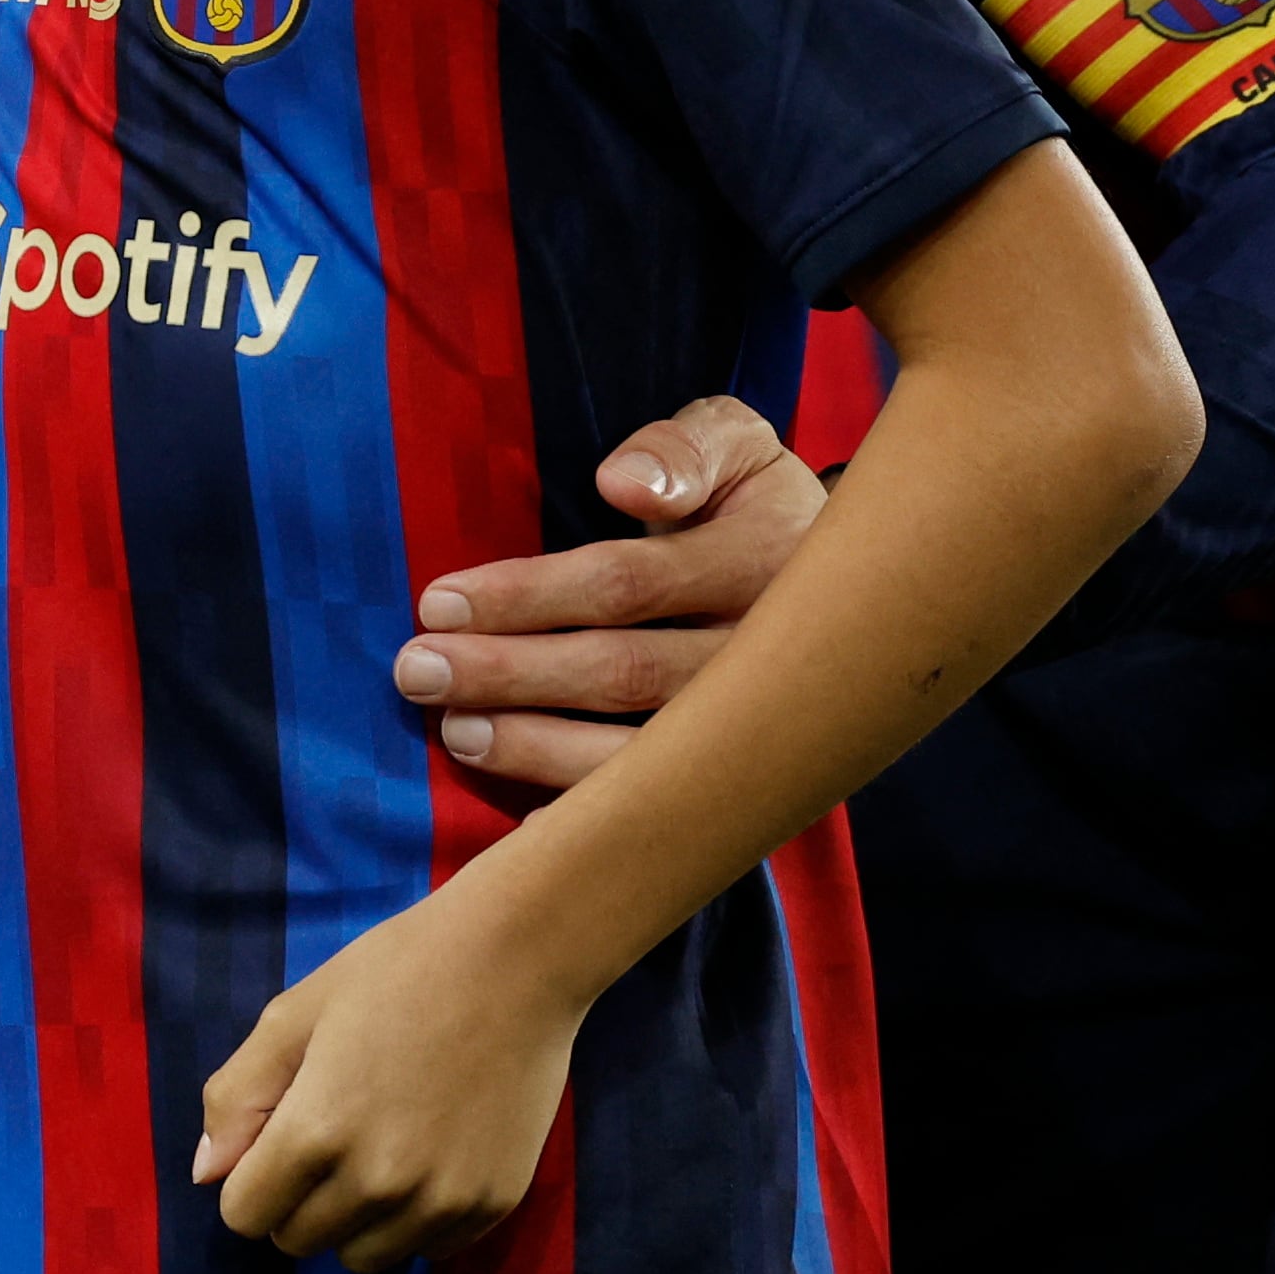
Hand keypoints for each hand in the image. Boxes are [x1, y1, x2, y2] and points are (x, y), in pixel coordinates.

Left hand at [195, 896, 581, 1272]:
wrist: (518, 958)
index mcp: (317, 1131)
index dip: (250, 1177)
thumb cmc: (397, 970)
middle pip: (298, 1241)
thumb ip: (237, 1097)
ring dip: (354, 1218)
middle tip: (332, 1132)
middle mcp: (377, 1181)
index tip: (278, 1138)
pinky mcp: (491, 1205)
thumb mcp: (295, 1014)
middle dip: (297, 1198)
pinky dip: (415, 1219)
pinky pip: (426, 1249)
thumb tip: (206, 1173)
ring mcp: (440, 1200)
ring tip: (380, 1146)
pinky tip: (430, 1153)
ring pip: (361, 1257)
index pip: (246, 1215)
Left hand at [391, 396, 823, 786]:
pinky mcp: (749, 773)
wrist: (858, 587)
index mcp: (767, 557)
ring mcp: (762, 724)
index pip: (628, 582)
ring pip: (643, 753)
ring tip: (455, 733)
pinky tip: (528, 830)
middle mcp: (770, 650)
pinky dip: (595, 818)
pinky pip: (667, 806)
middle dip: (510, 673)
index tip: (438, 601)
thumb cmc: (753, 502)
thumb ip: (683, 448)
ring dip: (538, 748)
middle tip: (417, 671)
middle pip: (623, 672)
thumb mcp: (734, 444)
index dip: (527, 595)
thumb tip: (623, 484)